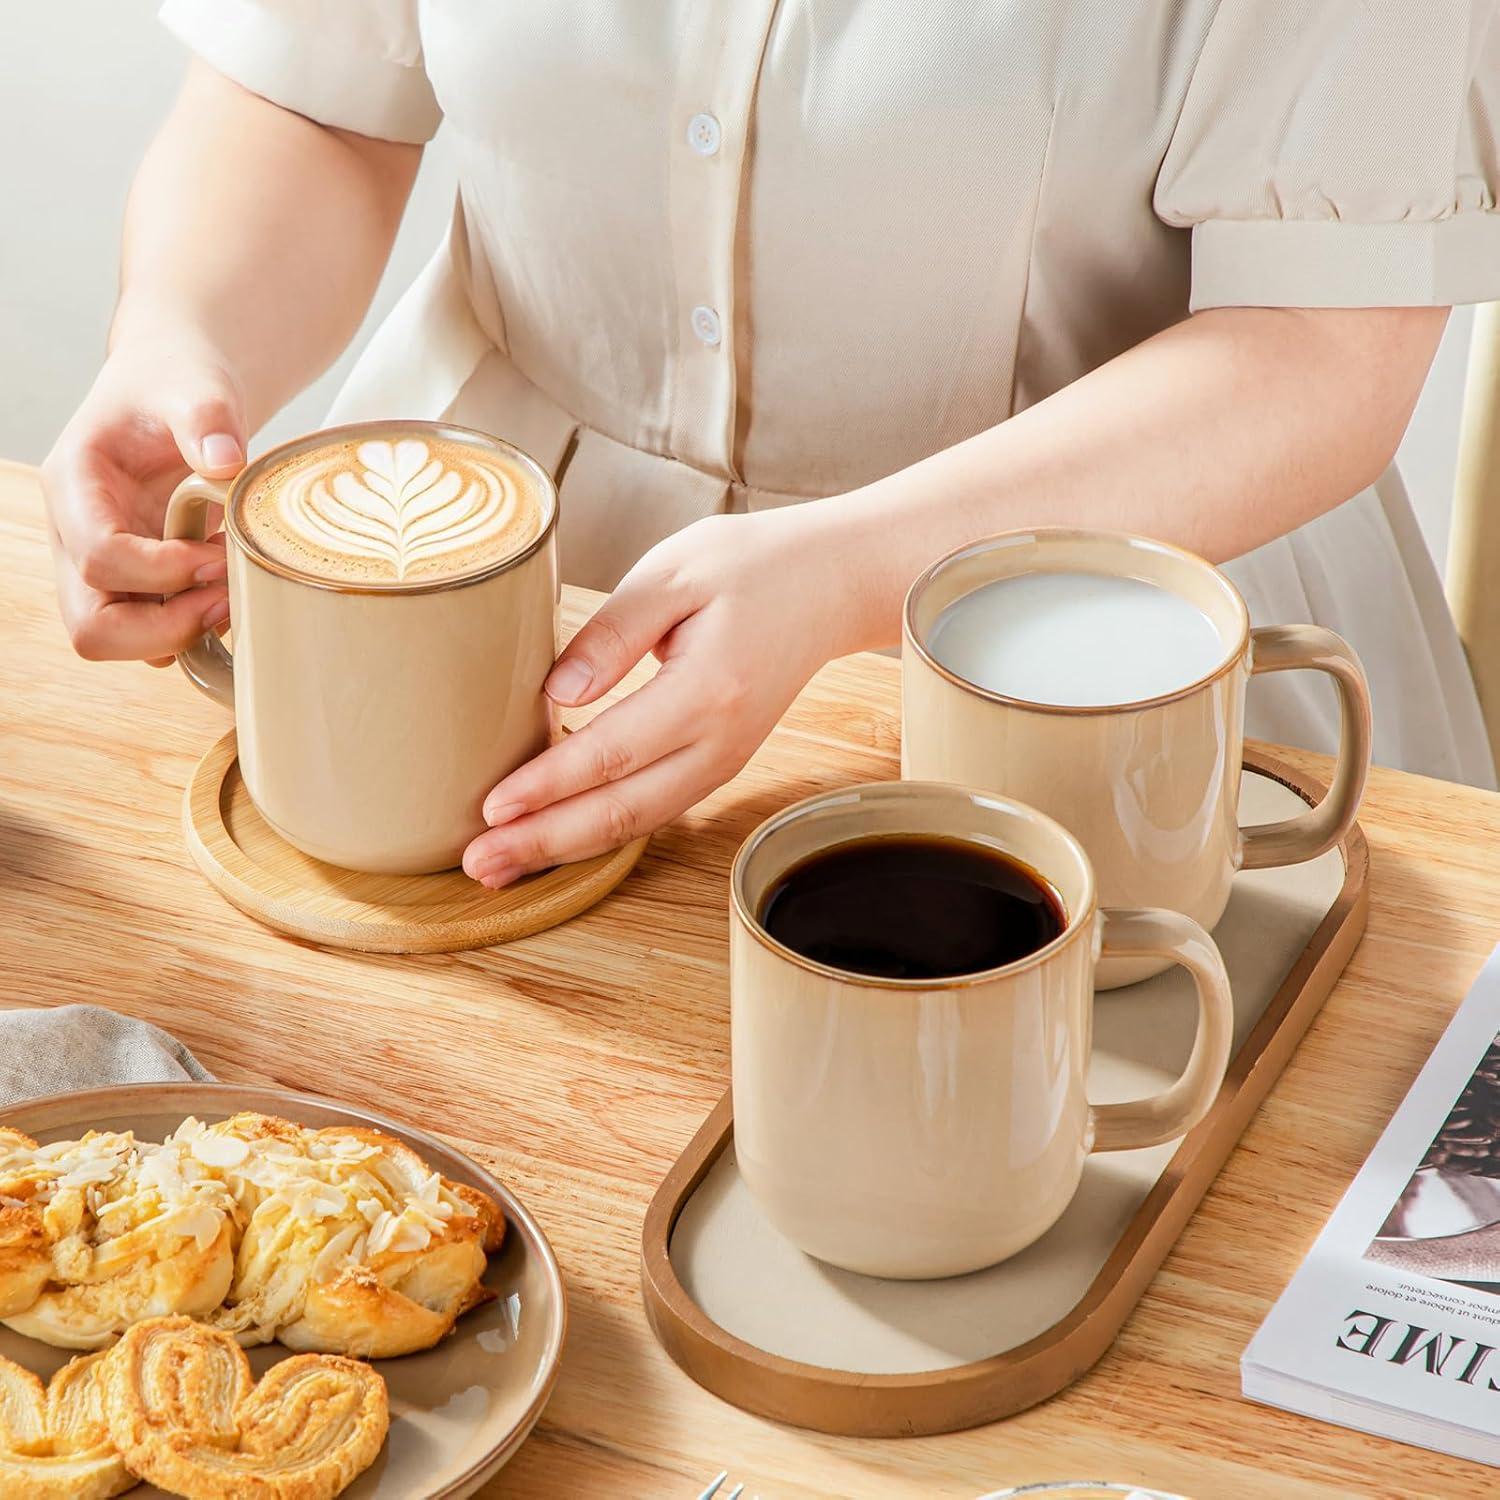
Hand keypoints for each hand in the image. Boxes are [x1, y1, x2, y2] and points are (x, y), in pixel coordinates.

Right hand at [42, 331, 246, 664]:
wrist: (178, 388)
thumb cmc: (178, 383)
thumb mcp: (196, 385)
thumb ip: (208, 417)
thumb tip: (225, 463)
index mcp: (74, 484)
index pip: (98, 555)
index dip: (162, 570)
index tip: (217, 555)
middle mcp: (76, 534)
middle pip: (91, 626)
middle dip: (164, 628)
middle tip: (227, 599)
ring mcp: (102, 566)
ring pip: (118, 641)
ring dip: (181, 635)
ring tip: (235, 595)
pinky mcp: (135, 582)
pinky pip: (152, 634)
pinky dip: (192, 631)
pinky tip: (232, 594)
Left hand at [462, 510, 849, 886]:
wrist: (827, 586)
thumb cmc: (751, 567)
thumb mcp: (674, 571)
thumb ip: (613, 630)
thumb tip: (558, 691)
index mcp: (709, 690)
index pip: (612, 752)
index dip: (548, 786)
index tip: (491, 807)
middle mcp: (720, 742)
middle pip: (622, 811)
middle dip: (545, 841)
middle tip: (479, 863)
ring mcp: (723, 761)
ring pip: (637, 823)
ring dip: (566, 848)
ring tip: (502, 865)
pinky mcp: (718, 764)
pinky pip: (653, 810)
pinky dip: (600, 832)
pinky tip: (555, 835)